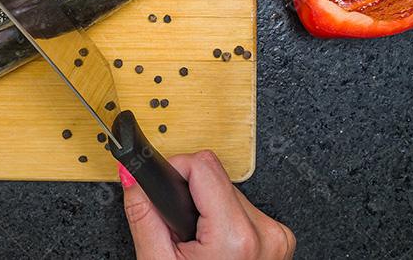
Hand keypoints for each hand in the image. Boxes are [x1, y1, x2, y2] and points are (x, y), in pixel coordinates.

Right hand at [121, 151, 294, 258]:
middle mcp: (264, 232)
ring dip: (209, 210)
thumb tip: (133, 179)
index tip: (162, 186)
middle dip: (190, 197)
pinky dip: (225, 222)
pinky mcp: (279, 239)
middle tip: (180, 231)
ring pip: (230, 192)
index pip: (202, 165)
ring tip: (199, 245)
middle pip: (215, 178)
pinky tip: (216, 247)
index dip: (175, 169)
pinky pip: (245, 211)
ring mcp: (276, 237)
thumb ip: (143, 214)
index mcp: (235, 237)